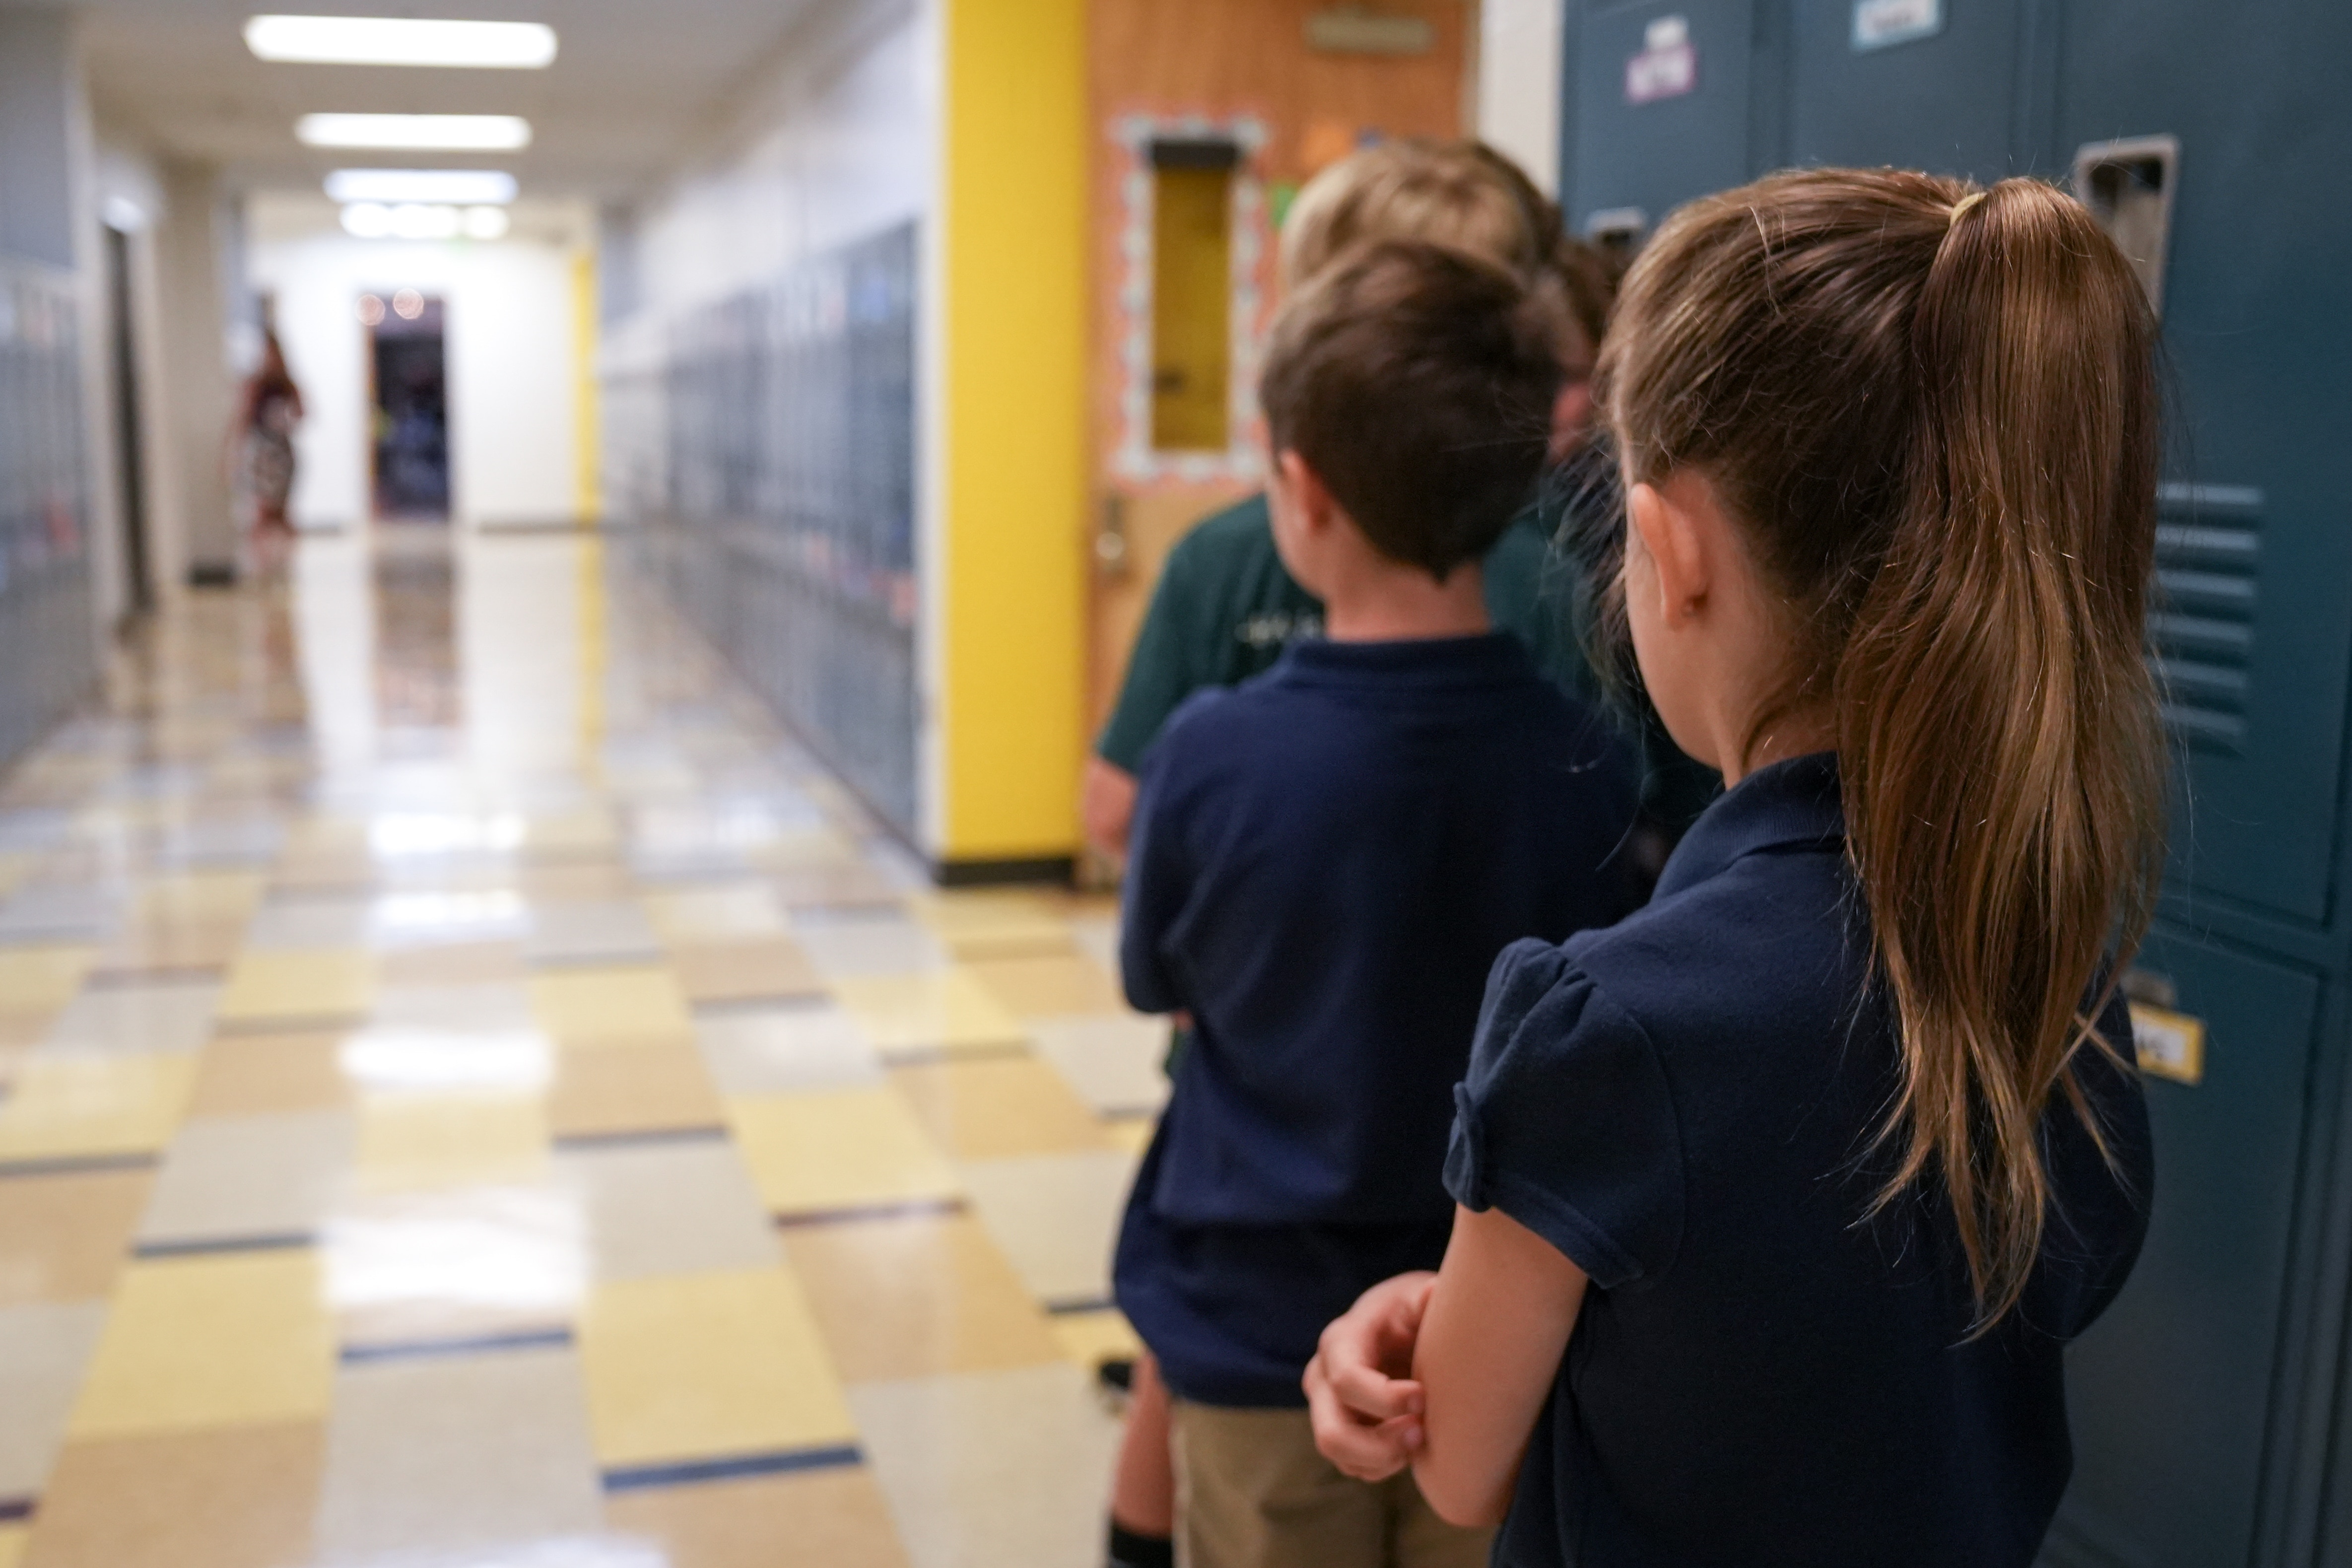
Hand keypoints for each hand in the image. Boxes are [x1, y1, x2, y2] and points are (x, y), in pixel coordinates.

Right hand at [1304, 1271, 1438, 1480]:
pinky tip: (1410, 1444)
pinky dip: (1385, 1466)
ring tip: (1422, 1437)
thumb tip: (1433, 1293)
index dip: (1386, 1400)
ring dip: (1385, 1459)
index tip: (1424, 1398)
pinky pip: (1354, 1467)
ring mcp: (1326, 1409)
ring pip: (1341, 1456)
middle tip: (1422, 1434)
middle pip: (1332, 1434)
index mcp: (1340, 1341)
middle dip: (1380, 1445)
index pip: (1347, 1381)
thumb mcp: (1418, 1296)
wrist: (1398, 1328)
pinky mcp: (1340, 1431)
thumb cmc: (1411, 1310)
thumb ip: (1426, 1297)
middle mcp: (1322, 1377)